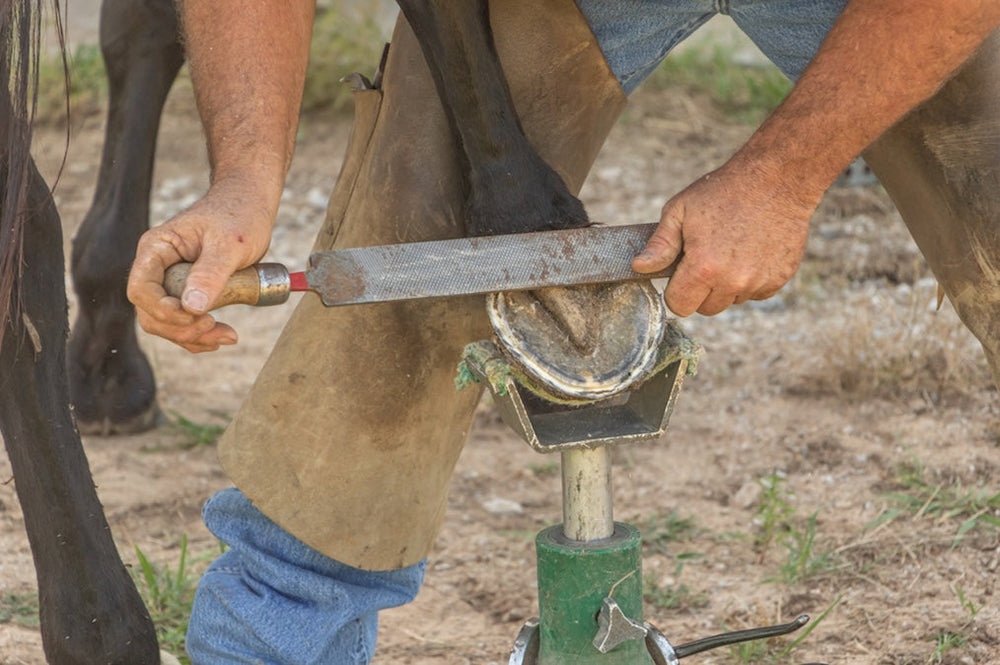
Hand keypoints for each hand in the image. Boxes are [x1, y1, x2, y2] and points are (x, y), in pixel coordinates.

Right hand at [127, 178, 274, 351]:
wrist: (252, 203)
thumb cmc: (239, 214)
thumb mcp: (229, 244)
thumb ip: (210, 274)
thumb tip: (191, 308)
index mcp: (157, 249)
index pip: (141, 289)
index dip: (162, 309)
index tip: (194, 315)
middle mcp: (158, 267)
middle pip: (150, 312)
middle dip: (180, 328)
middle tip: (215, 326)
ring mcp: (172, 281)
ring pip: (167, 322)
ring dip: (193, 336)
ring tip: (229, 335)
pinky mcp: (189, 292)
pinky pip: (184, 322)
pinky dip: (200, 335)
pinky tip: (222, 336)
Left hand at [632, 157, 818, 315]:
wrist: (776, 179)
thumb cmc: (723, 192)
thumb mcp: (680, 211)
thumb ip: (659, 245)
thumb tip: (638, 267)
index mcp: (703, 268)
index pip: (679, 306)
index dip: (676, 290)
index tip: (681, 271)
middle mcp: (732, 282)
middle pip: (706, 308)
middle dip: (700, 289)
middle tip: (706, 257)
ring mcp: (758, 282)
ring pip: (731, 301)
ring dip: (726, 285)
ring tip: (730, 250)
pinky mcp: (779, 279)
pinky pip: (756, 293)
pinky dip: (750, 280)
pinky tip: (750, 252)